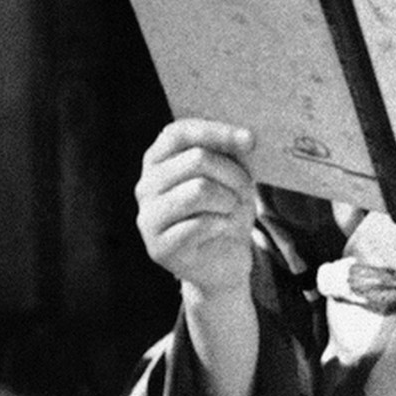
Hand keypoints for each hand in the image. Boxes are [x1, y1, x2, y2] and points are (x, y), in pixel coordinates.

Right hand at [136, 119, 256, 301]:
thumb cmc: (225, 213)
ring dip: (228, 200)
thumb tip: (245, 139)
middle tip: (245, 192)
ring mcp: (148, 217)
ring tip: (232, 211)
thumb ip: (232, 155)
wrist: (224, 263)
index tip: (250, 141)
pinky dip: (223, 225)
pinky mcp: (159, 247)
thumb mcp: (233, 178)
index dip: (216, 132)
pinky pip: (201, 223)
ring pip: (199, 190)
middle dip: (232, 174)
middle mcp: (146, 186)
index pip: (178, 132)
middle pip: (196, 159)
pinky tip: (223, 230)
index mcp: (158, 161)